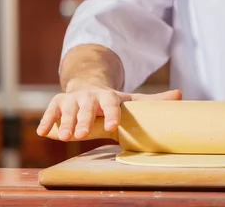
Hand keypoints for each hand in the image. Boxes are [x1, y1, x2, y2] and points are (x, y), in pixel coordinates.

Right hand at [36, 86, 181, 140]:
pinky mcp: (58, 102)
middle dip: (83, 120)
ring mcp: (73, 98)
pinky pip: (51, 111)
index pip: (111, 104)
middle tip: (81, 136)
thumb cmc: (114, 101)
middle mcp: (90, 96)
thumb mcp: (132, 100)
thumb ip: (153, 100)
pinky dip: (47, 121)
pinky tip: (43, 132)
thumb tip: (180, 95)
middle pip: (87, 108)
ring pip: (68, 110)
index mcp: (109, 96)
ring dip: (66, 123)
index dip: (112, 114)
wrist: (90, 88)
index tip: (112, 127)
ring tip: (65, 137)